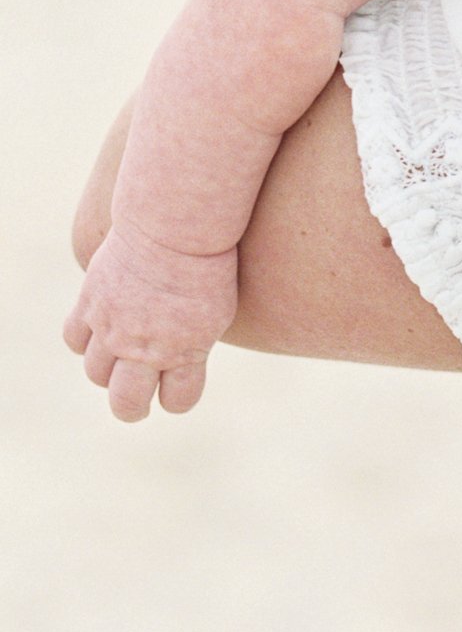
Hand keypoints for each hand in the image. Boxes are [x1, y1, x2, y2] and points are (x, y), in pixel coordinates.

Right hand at [63, 215, 237, 421]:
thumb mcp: (217, 310)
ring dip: (107, 372)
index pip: (178, 401)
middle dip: (132, 407)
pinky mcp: (90, 304)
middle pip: (126, 403)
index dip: (177, 398)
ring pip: (96, 374)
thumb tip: (182, 360)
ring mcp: (113, 327)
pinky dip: (84, 340)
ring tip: (119, 361)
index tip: (176, 390)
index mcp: (186, 351)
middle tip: (138, 401)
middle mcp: (145, 346)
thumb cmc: (207, 263)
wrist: (175, 225)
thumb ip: (196, 342)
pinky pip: (74, 339)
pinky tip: (99, 330)